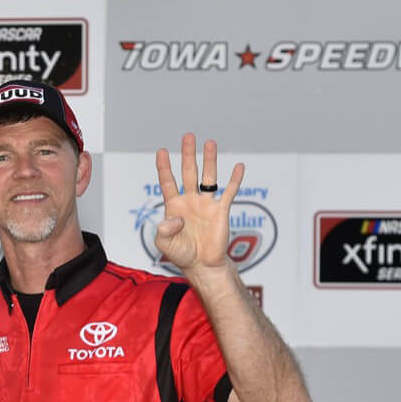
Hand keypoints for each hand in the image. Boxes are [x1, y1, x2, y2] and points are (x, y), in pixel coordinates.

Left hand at [153, 133, 243, 275]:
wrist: (202, 265)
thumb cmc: (181, 254)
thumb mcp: (164, 244)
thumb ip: (163, 230)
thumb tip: (175, 218)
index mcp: (174, 206)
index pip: (168, 182)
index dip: (164, 167)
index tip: (161, 151)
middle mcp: (190, 201)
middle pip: (188, 172)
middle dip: (188, 154)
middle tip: (188, 136)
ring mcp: (206, 204)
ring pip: (208, 177)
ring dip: (209, 160)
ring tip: (210, 142)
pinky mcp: (221, 211)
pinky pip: (229, 192)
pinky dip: (234, 179)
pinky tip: (239, 166)